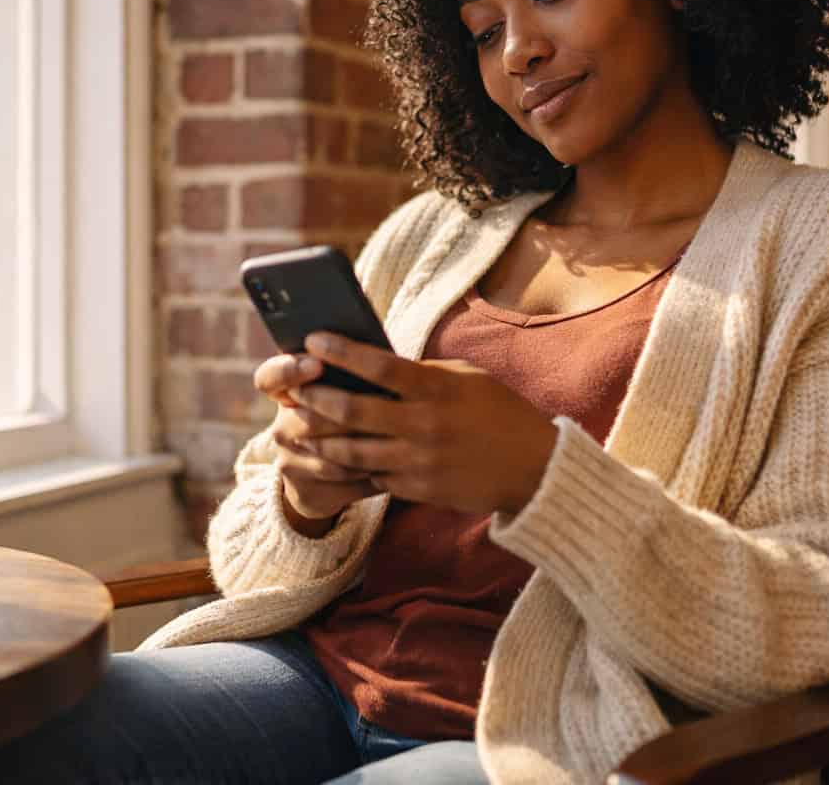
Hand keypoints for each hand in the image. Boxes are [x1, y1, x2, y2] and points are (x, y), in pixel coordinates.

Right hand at [253, 354, 381, 532]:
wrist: (320, 481)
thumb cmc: (340, 421)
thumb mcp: (336, 395)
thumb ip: (347, 378)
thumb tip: (381, 360)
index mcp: (284, 394)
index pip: (270, 378)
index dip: (290, 370)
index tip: (317, 364)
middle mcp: (281, 427)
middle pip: (313, 417)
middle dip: (354, 412)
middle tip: (389, 402)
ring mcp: (289, 461)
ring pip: (332, 452)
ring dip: (368, 444)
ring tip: (399, 435)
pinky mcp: (305, 489)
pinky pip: (344, 480)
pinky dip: (372, 471)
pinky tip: (396, 463)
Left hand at [291, 333, 558, 514]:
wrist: (533, 469)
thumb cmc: (498, 412)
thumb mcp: (465, 379)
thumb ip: (422, 374)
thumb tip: (375, 367)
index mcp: (437, 389)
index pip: (379, 366)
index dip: (341, 352)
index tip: (313, 339)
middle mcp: (424, 425)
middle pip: (354, 411)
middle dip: (317, 399)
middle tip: (296, 390)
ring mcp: (419, 461)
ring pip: (352, 451)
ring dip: (321, 439)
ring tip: (301, 428)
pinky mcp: (416, 489)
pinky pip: (371, 477)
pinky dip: (349, 467)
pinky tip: (329, 458)